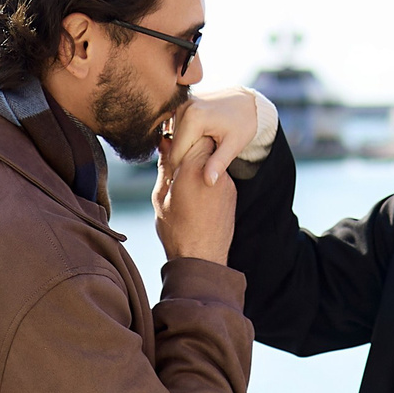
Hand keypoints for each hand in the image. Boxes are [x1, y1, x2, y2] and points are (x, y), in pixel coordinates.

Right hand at [154, 136, 236, 265]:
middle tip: (177, 160)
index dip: (182, 136)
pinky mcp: (232, 193)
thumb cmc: (176, 230)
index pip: (192, 134)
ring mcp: (226, 183)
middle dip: (191, 147)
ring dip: (200, 164)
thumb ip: (165, 167)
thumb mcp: (161, 197)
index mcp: (191, 169)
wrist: (202, 258)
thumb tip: (165, 143)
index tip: (171, 142)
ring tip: (185, 183)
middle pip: (205, 144)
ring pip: (212, 161)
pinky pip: (218, 176)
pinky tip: (197, 195)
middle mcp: (213, 172)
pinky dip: (208, 178)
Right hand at [163, 87, 262, 187]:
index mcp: (193, 118)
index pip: (176, 154)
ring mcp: (181, 102)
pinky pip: (176, 125)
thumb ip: (218, 164)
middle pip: (172, 145)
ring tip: (206, 146)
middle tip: (206, 158)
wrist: (247, 101)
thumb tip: (208, 183)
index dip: (184, 168)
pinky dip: (185, 135)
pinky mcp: (181, 101)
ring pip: (173, 136)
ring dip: (185, 145)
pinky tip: (201, 137)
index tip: (200, 171)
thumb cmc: (243, 122)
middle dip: (185, 156)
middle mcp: (183, 107)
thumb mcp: (234, 145)